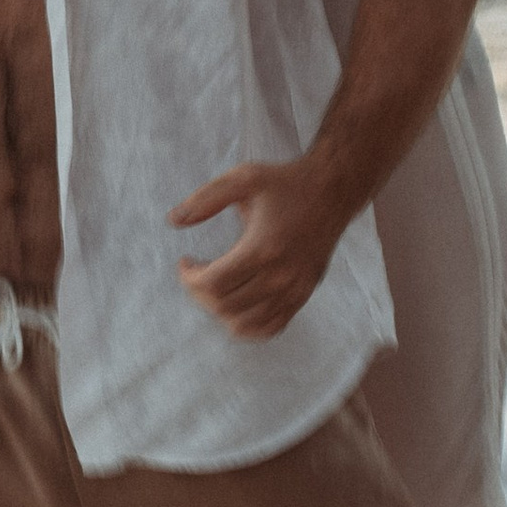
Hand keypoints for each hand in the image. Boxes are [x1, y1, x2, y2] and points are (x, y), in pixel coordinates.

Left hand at [171, 161, 344, 339]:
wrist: (333, 191)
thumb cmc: (285, 183)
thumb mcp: (243, 178)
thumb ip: (205, 199)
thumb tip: (174, 221)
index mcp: (263, 247)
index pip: (213, 284)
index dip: (189, 278)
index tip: (185, 262)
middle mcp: (281, 275)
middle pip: (225, 306)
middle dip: (199, 293)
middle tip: (197, 272)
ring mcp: (295, 290)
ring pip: (245, 324)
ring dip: (220, 310)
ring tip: (216, 286)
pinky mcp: (304, 295)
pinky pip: (271, 328)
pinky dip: (247, 325)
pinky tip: (237, 303)